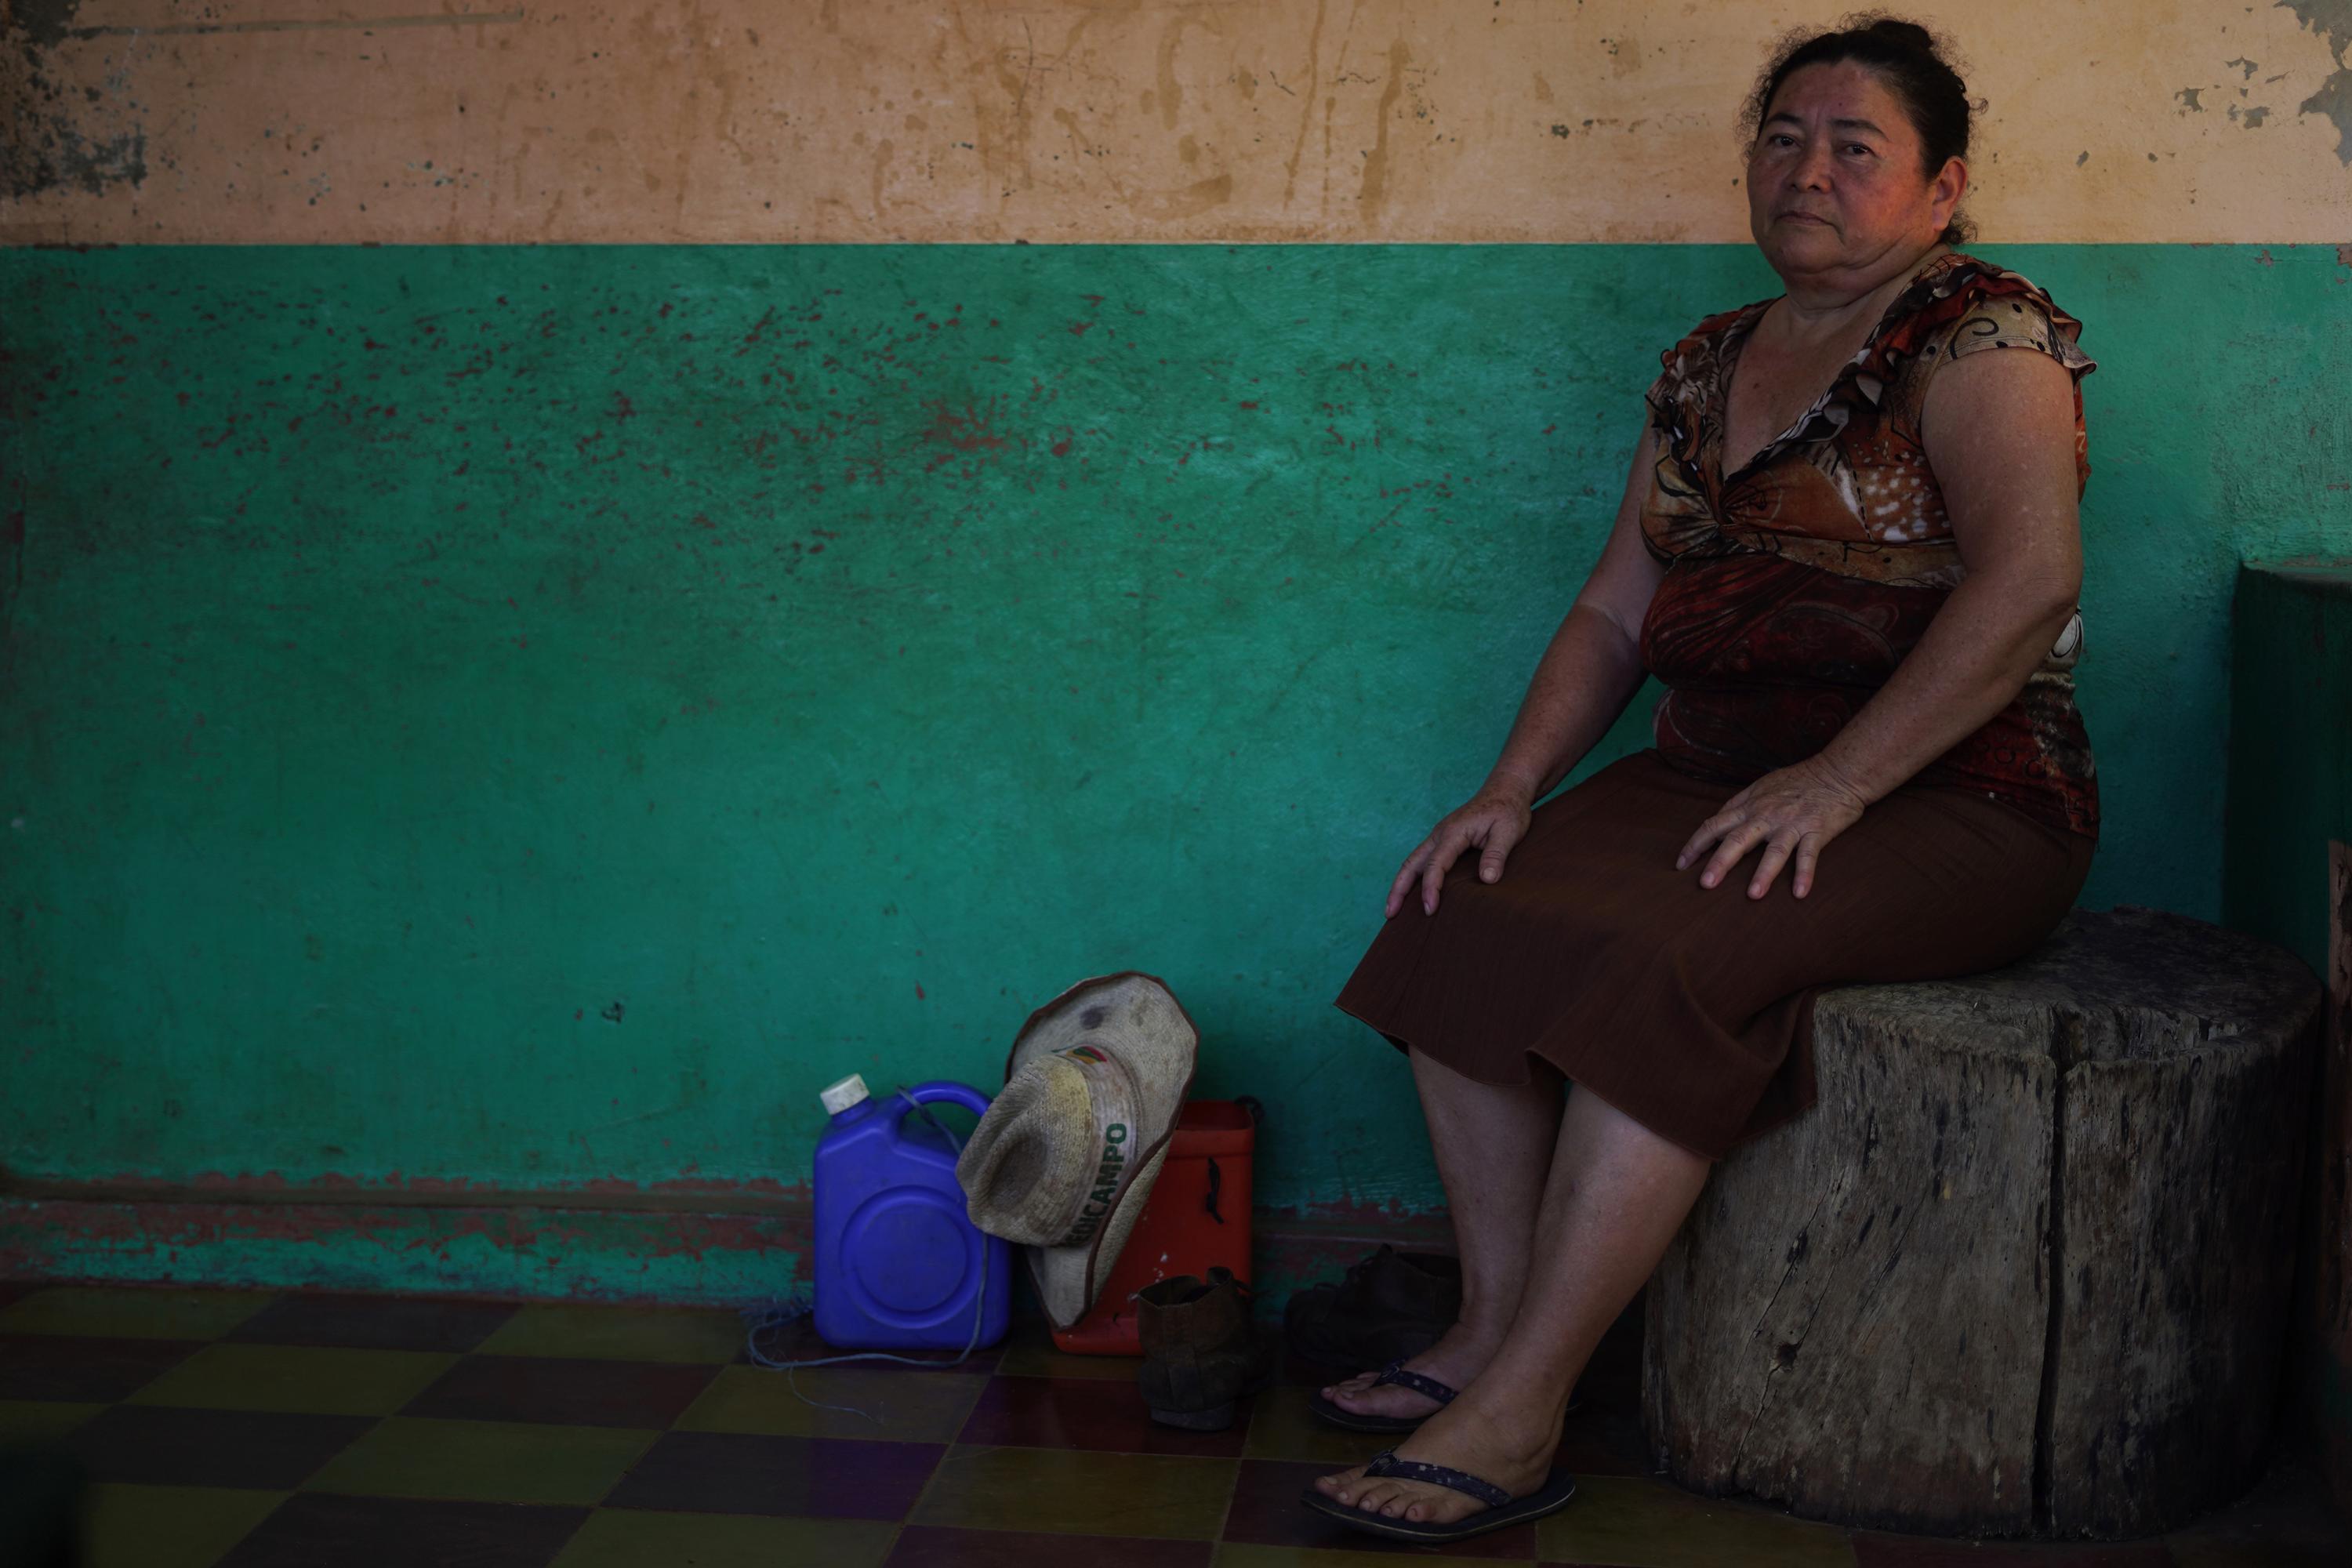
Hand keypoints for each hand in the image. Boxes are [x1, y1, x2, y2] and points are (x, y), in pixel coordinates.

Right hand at [1386, 786, 1535, 917]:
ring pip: (1413, 862)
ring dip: (1400, 884)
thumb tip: (1486, 880)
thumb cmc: (1508, 810)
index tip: (1430, 909)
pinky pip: (1422, 860)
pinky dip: (1412, 877)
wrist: (1506, 790)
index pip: (1435, 864)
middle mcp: (1440, 834)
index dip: (1430, 888)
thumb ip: (1496, 855)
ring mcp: (1439, 836)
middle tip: (1390, 914)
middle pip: (1411, 863)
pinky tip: (1413, 893)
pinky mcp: (1444, 840)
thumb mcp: (1509, 831)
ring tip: (1393, 909)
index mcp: (1454, 832)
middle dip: (1398, 889)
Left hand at [1676, 756, 1868, 899]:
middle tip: (1705, 884)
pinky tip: (1799, 893)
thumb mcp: (1762, 786)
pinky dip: (1804, 874)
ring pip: (1774, 850)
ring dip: (1763, 873)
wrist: (1837, 772)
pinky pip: (1809, 855)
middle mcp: (1766, 815)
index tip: (1681, 864)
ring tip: (1753, 895)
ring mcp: (1792, 823)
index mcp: (1750, 805)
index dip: (1696, 844)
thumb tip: (1718, 820)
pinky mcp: (1817, 830)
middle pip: (1737, 839)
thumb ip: (1740, 804)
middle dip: (1719, 862)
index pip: (1715, 824)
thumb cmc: (1798, 781)